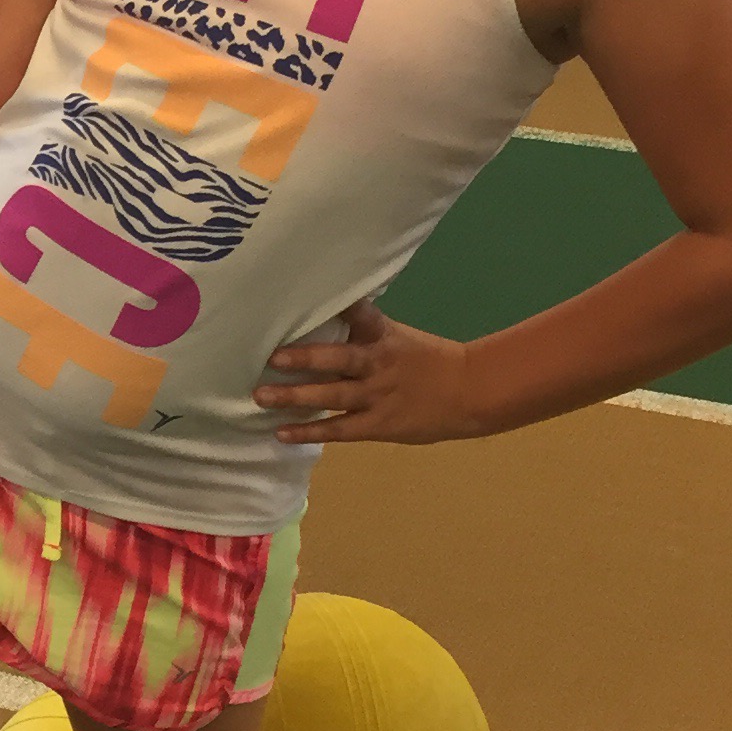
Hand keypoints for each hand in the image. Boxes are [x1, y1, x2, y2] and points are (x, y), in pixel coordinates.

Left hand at [254, 298, 480, 443]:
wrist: (470, 392)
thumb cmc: (428, 361)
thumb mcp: (398, 337)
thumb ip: (364, 331)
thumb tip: (325, 316)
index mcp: (384, 336)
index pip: (361, 315)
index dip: (338, 308)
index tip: (306, 298)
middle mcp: (377, 364)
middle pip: (338, 360)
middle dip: (303, 359)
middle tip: (270, 359)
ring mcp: (377, 396)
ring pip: (332, 396)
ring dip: (295, 397)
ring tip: (262, 397)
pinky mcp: (378, 424)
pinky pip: (339, 429)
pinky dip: (310, 431)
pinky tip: (282, 433)